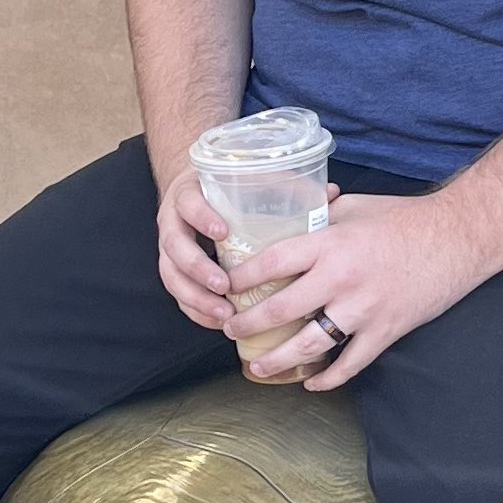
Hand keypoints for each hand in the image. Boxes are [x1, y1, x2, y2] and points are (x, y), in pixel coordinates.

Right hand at [155, 166, 341, 328]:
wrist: (195, 191)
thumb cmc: (228, 188)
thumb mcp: (249, 180)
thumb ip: (283, 185)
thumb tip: (332, 193)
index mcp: (189, 194)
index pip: (188, 204)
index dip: (201, 217)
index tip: (223, 232)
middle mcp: (173, 221)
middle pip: (173, 247)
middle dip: (197, 269)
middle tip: (225, 286)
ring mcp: (170, 249)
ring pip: (171, 276)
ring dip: (196, 298)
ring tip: (224, 314)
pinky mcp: (174, 271)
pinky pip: (178, 295)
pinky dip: (196, 311)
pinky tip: (218, 322)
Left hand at [225, 192, 486, 392]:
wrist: (458, 237)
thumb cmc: (406, 218)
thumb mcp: (356, 207)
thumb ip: (320, 217)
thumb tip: (291, 216)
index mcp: (330, 243)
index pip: (272, 262)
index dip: (243, 278)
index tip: (225, 286)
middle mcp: (341, 278)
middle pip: (281, 309)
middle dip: (248, 324)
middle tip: (229, 330)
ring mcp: (364, 309)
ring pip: (310, 345)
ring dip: (278, 360)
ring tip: (257, 367)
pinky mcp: (386, 330)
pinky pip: (351, 363)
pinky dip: (329, 378)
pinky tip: (311, 383)